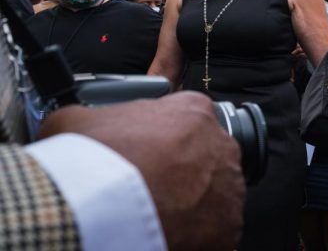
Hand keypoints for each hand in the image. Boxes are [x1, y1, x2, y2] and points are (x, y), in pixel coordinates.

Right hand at [38, 92, 243, 250]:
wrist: (97, 209)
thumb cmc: (92, 161)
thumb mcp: (76, 123)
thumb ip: (93, 119)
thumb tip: (84, 129)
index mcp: (193, 111)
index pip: (189, 120)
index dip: (165, 142)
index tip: (148, 158)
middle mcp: (221, 144)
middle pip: (205, 159)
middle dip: (182, 176)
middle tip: (150, 192)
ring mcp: (229, 186)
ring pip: (214, 196)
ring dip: (191, 208)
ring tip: (156, 219)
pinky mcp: (229, 227)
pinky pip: (216, 233)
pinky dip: (195, 240)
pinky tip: (167, 238)